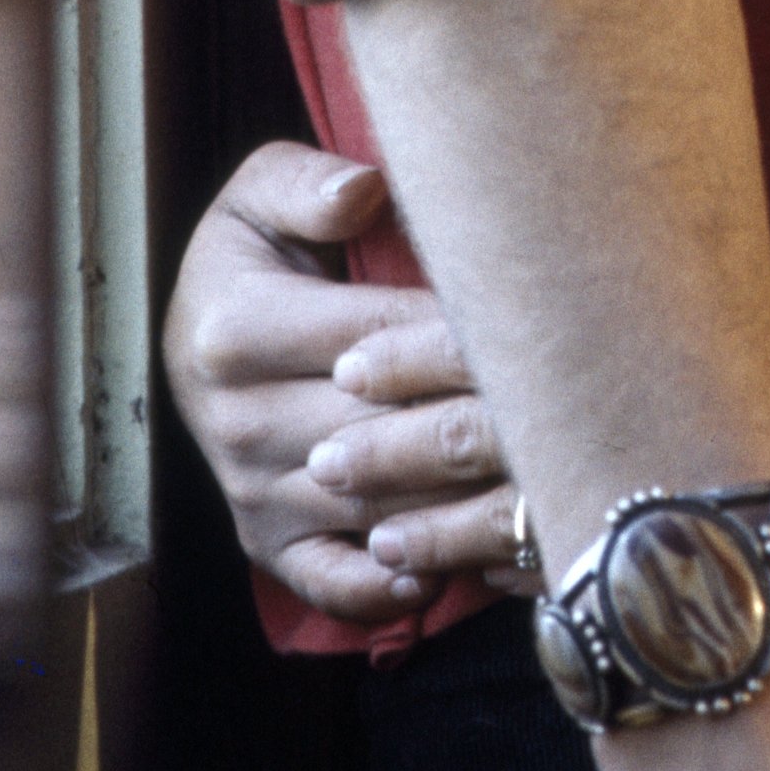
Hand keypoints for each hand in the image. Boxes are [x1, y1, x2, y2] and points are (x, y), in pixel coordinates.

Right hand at [163, 141, 530, 621]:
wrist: (201, 327)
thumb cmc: (259, 251)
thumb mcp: (264, 192)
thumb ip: (309, 182)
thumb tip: (361, 191)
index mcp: (239, 331)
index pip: (375, 340)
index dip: (460, 335)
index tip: (541, 327)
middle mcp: (241, 423)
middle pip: (385, 434)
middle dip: (476, 426)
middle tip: (568, 415)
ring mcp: (253, 493)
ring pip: (374, 511)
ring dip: (458, 511)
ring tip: (542, 492)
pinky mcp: (267, 542)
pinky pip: (330, 582)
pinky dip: (391, 587)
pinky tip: (453, 569)